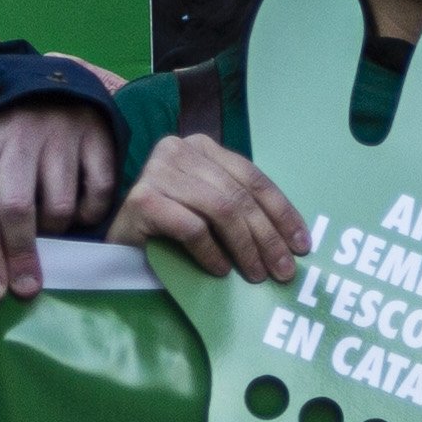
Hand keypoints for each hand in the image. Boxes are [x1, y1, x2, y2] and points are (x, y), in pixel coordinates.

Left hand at [0, 95, 123, 304]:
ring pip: (60, 204)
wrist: (45, 83)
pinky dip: (91, 211)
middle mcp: (20, 137)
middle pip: (17, 208)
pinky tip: (80, 211)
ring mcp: (61, 133)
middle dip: (21, 255)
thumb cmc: (5, 137)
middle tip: (27, 287)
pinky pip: (100, 189)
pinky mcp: (96, 133)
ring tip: (50, 225)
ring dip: (56, 228)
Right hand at [106, 129, 305, 284]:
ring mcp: (158, 171)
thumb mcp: (212, 208)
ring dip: (245, 248)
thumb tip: (294, 238)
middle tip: (283, 270)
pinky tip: (222, 271)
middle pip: (239, 196)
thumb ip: (243, 206)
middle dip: (268, 237)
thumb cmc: (170, 227)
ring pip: (221, 210)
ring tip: (255, 275)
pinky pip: (192, 228)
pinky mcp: (142, 199)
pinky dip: (212, 252)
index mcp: (203, 146)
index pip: (254, 178)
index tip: (302, 244)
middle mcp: (179, 150)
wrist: (119, 244)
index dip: (282, 213)